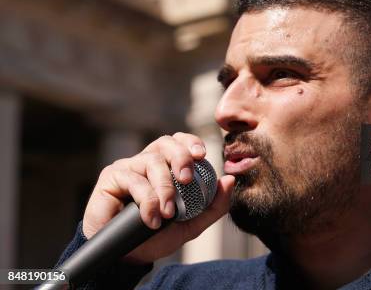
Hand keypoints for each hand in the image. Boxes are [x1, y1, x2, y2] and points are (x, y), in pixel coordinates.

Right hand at [82, 132, 234, 263]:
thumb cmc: (155, 237)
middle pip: (165, 143)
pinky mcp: (111, 177)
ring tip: (168, 213)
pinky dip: (147, 200)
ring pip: (151, 162)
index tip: (202, 155)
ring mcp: (128, 167)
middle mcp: (146, 161)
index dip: (190, 142)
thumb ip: (213, 205)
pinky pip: (133, 180)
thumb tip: (230, 180)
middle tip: (188, 179)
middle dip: (180, 157)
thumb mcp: (190, 224)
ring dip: (164, 188)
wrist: (125, 258)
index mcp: (165, 166)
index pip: (179, 143)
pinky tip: (151, 219)